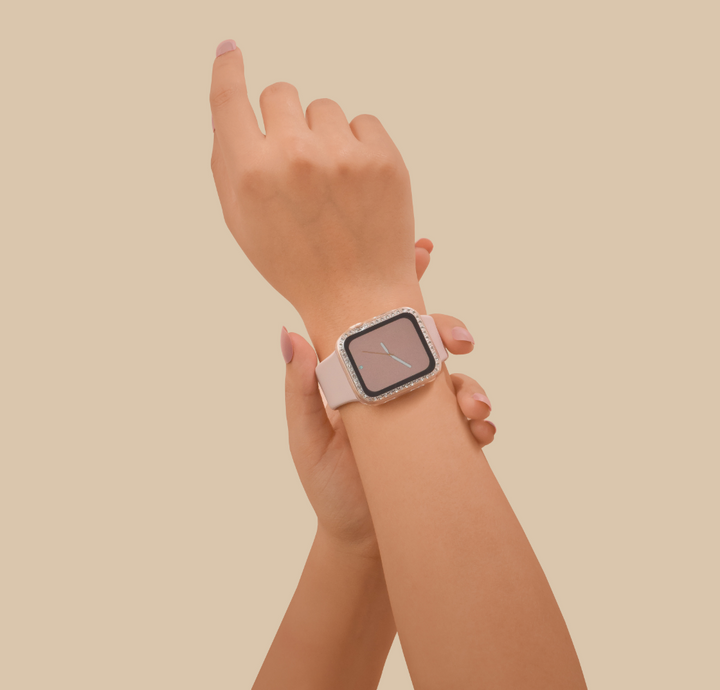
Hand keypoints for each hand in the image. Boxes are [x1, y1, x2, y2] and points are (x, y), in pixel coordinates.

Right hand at [210, 41, 420, 342]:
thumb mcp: (242, 220)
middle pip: (282, 92)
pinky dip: (359, 146)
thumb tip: (228, 98)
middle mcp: (293, 157)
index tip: (232, 51)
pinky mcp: (384, 158)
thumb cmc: (294, 261)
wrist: (358, 297)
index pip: (229, 99)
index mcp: (250, 174)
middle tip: (298, 158)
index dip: (228, 70)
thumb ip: (229, 160)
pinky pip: (364, 122)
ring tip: (333, 183)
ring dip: (325, 135)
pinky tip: (358, 184)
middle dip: (286, 118)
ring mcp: (342, 155)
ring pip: (325, 107)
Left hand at [280, 239, 495, 558]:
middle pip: (429, 342)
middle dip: (448, 331)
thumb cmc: (327, 482)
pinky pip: (473, 424)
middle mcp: (399, 385)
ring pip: (458, 379)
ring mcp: (427, 412)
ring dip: (472, 385)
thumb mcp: (305, 435)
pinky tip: (479, 431)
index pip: (382, 319)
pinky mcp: (449, 443)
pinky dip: (481, 423)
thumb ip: (299, 388)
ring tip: (473, 406)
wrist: (360, 536)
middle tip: (461, 339)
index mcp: (365, 373)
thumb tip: (287, 332)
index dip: (405, 280)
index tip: (424, 250)